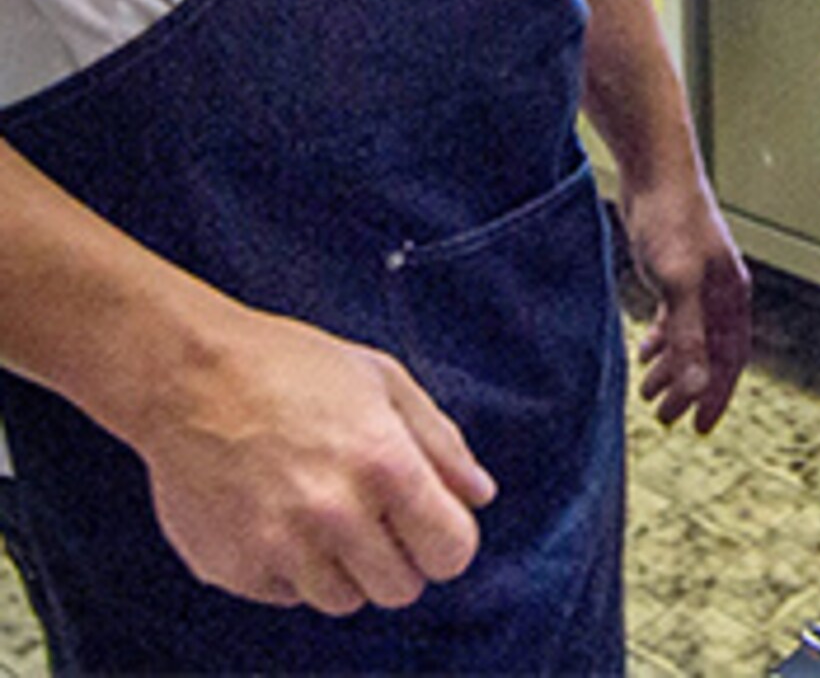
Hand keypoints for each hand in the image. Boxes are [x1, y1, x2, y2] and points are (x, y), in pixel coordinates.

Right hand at [136, 306, 494, 615]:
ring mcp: (281, 547)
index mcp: (385, 464)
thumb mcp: (386, 382)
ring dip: (345, 566)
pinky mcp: (235, 568)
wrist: (191, 377)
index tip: (432, 522)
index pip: (450, 553)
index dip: (448, 540)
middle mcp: (335, 514)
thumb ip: (442, 443)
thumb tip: (479, 496)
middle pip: (400, 589)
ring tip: (322, 507)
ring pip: (344, 599)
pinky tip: (277, 513)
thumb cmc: (294, 368)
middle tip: (374, 513)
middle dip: (399, 557)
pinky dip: (292, 567)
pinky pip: (288, 594)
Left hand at [623, 175, 751, 433]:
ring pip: (691, 335)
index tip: (700, 426)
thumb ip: (687, 335)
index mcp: (731, 294)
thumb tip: (696, 386)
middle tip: (664, 417)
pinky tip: (644, 349)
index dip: (717, 394)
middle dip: (690, 388)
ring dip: (673, 366)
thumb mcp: (677, 282)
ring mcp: (699, 277)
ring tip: (647, 392)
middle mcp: (721, 288)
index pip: (731, 357)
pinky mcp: (675, 266)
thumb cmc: (671, 217)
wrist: (655, 170)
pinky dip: (663, 338)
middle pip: (711, 351)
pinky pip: (675, 316)